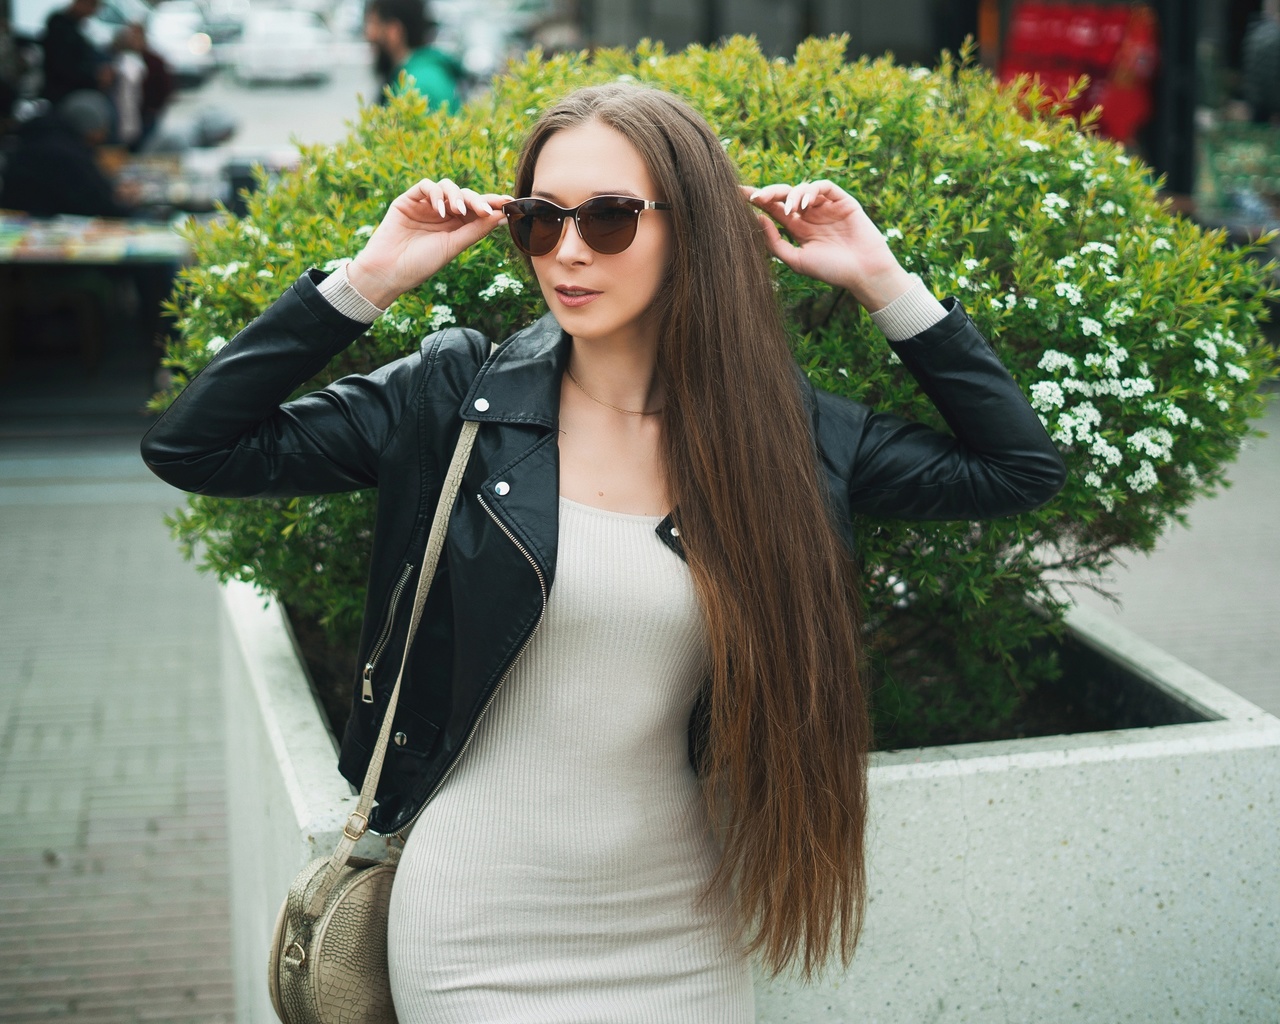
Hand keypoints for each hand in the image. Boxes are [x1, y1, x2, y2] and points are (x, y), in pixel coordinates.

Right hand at [348, 178, 512, 307]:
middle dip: (477, 200)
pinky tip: (440, 210)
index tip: (508, 203)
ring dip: (456, 196)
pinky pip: (426, 186)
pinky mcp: (408, 200)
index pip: (477, 209)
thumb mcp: (454, 246)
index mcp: (456, 226)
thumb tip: (502, 216)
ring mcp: (426, 205)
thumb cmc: (421, 264)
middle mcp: (443, 214)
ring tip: (457, 211)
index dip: (492, 204)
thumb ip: (476, 230)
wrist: (389, 271)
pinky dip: (436, 194)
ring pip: (447, 187)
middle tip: (485, 209)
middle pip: (465, 196)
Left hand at [743, 180, 914, 310]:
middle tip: (756, 197)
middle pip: (783, 196)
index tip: (737, 196)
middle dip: (768, 193)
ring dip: (791, 195)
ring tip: (789, 209)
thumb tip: (757, 219)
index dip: (757, 201)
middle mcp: (809, 215)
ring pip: (802, 188)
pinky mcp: (842, 201)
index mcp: (796, 228)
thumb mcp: (796, 260)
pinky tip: (805, 203)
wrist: (863, 273)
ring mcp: (826, 206)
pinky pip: (824, 187)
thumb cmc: (831, 270)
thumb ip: (775, 242)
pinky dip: (812, 190)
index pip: (772, 209)